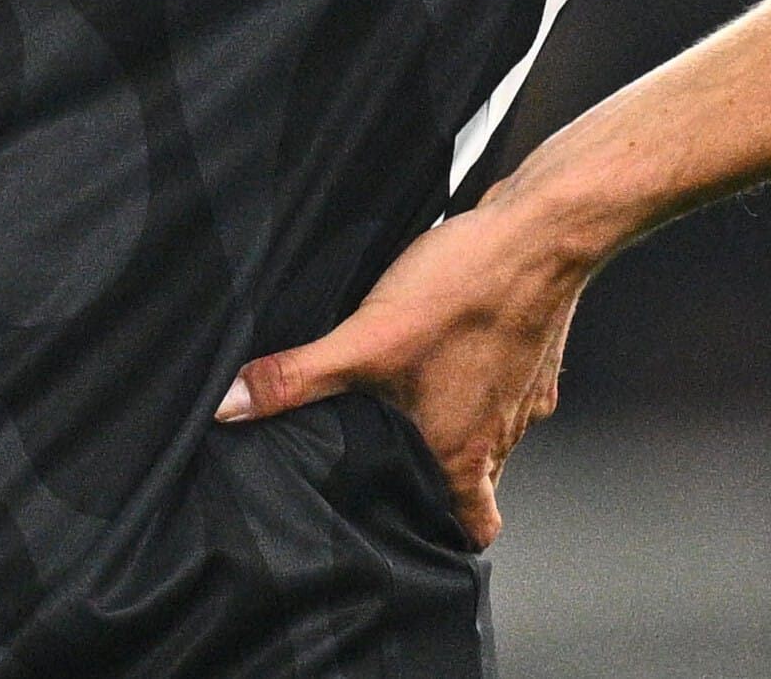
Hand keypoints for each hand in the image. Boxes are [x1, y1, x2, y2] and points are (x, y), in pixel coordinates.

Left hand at [215, 201, 588, 546]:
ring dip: (460, 423)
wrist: (538, 235)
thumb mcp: (364, 340)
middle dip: (443, 479)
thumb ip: (296, 379)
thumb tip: (231, 408)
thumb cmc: (465, 292)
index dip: (448, 535)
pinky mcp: (536, 353)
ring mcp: (527, 392)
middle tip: (400, 463)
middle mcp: (504, 431)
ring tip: (415, 401)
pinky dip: (481, 375)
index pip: (475, 525)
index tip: (419, 532)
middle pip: (479, 479)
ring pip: (494, 430)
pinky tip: (447, 345)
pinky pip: (508, 382)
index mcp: (465, 449)